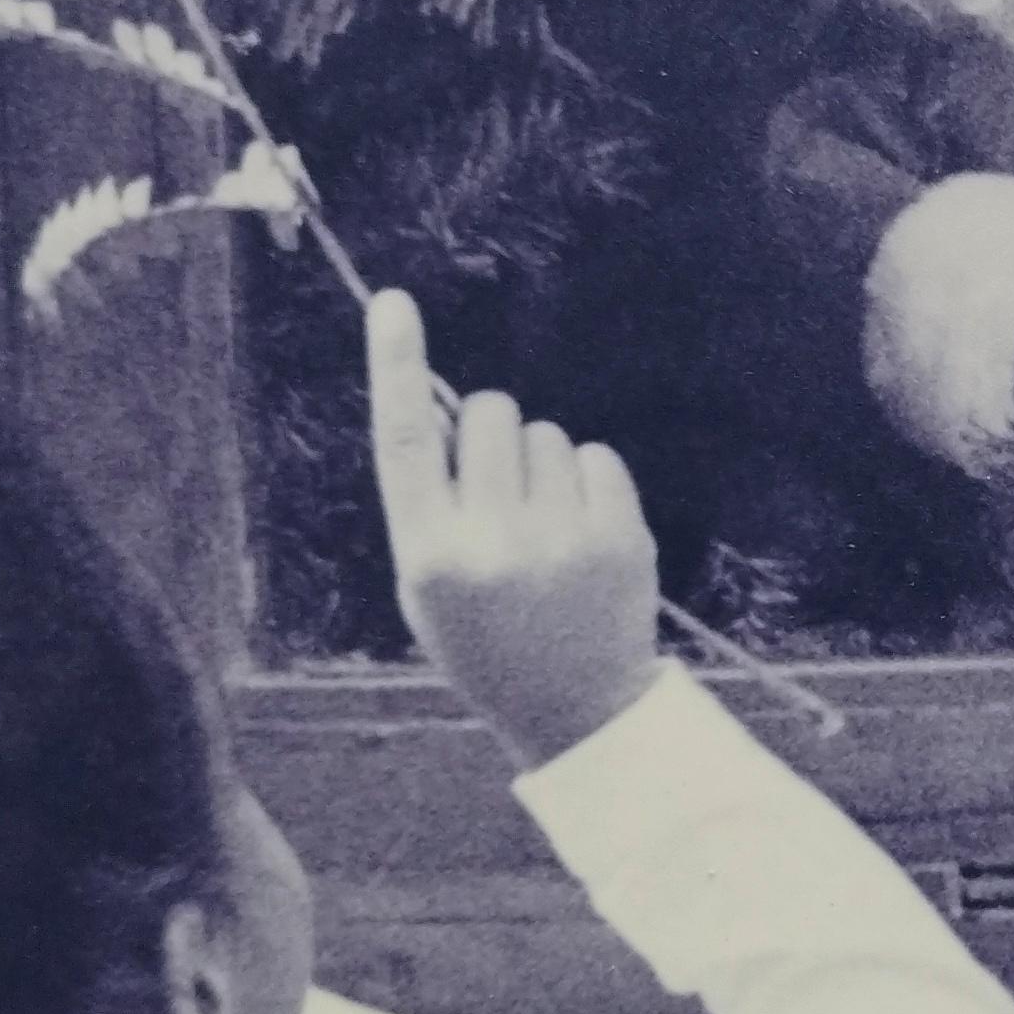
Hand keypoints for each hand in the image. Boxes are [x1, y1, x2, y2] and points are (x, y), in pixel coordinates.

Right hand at [366, 286, 658, 767]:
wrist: (577, 709)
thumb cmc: (488, 638)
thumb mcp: (430, 585)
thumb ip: (432, 501)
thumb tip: (446, 403)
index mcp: (429, 555)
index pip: (404, 439)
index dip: (396, 365)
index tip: (394, 304)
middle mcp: (491, 542)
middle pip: (489, 413)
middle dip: (491, 427)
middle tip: (499, 483)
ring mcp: (560, 538)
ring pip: (546, 433)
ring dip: (542, 463)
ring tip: (544, 528)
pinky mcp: (619, 536)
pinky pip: (598, 457)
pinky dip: (589, 479)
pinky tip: (581, 530)